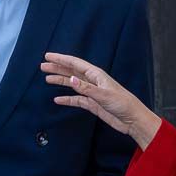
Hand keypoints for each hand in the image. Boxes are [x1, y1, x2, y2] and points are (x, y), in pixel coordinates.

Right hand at [42, 52, 161, 148]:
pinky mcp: (92, 103)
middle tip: (43, 66)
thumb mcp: (103, 95)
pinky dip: (67, 99)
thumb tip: (70, 80)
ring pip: (72, 84)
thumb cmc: (123, 104)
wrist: (132, 119)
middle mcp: (93, 81)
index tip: (48, 56)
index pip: (75, 64)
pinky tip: (57, 99)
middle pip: (71, 72)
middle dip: (57, 68)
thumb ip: (86, 88)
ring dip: (60, 81)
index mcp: (96, 75)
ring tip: (47, 78)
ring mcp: (92, 92)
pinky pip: (76, 99)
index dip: (61, 59)